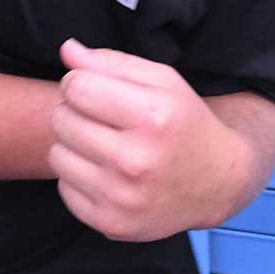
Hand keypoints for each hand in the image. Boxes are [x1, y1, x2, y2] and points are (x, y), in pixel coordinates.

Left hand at [50, 39, 245, 241]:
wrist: (217, 183)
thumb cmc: (185, 123)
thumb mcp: (162, 82)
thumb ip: (111, 63)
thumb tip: (67, 50)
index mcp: (152, 117)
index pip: (77, 87)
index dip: (80, 82)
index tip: (95, 88)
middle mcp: (136, 160)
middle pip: (62, 120)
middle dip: (75, 111)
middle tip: (101, 118)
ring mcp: (122, 197)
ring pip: (57, 155)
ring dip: (73, 145)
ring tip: (103, 144)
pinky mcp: (110, 224)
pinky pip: (64, 188)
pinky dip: (78, 177)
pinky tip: (106, 172)